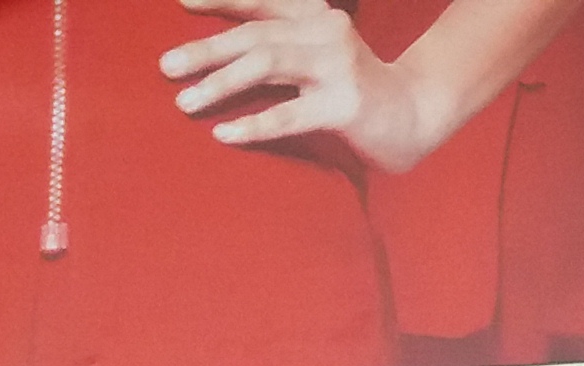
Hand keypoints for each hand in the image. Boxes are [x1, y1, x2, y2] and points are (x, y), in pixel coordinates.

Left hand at [166, 0, 454, 173]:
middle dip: (206, 50)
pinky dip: (253, 124)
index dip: (223, 1)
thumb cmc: (355, 91)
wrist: (417, 117)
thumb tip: (219, 54)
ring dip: (220, 82)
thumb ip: (282, 46)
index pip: (264, 3)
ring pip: (267, 64)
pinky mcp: (346, 106)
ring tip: (185, 102)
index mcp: (317, 17)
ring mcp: (339, 68)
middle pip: (256, 35)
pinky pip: (289, 114)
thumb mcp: (319, 56)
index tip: (183, 3)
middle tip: (166, 67)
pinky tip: (224, 133)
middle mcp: (327, 32)